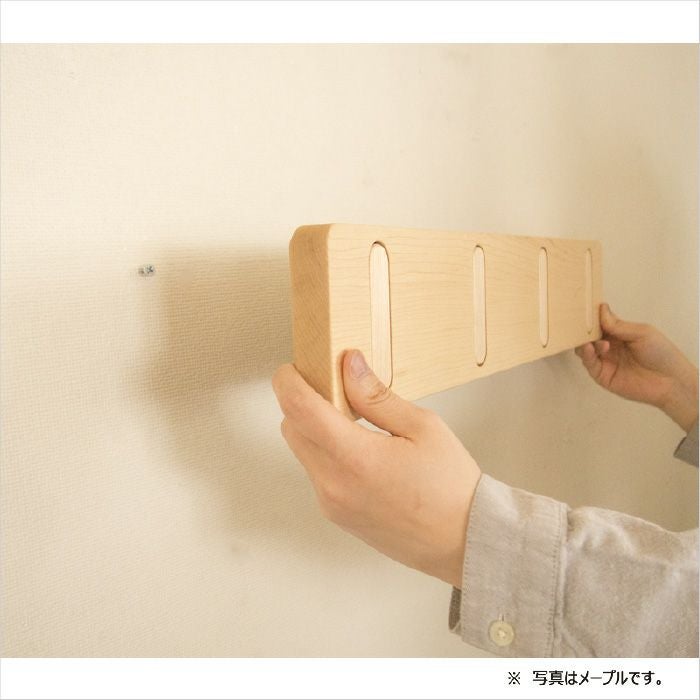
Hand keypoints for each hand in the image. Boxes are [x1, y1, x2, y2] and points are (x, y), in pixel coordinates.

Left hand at [272, 350, 480, 587]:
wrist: (463, 541)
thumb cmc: (451, 486)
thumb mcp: (423, 427)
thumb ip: (377, 396)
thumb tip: (349, 366)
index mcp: (356, 458)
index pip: (299, 409)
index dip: (288, 381)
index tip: (293, 367)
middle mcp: (334, 484)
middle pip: (290, 428)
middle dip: (300, 402)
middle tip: (330, 388)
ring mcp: (332, 504)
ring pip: (301, 451)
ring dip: (312, 428)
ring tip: (352, 419)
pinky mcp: (336, 515)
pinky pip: (315, 473)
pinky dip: (324, 452)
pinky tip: (358, 448)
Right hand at [576, 303, 698, 431]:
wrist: (669, 381)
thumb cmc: (661, 353)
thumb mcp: (641, 333)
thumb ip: (618, 325)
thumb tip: (601, 309)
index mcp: (619, 334)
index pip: (600, 323)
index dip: (593, 317)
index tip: (584, 309)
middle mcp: (609, 347)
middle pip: (589, 336)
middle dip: (584, 330)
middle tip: (581, 324)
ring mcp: (605, 361)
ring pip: (585, 349)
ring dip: (585, 342)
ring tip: (592, 341)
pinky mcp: (602, 376)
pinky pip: (589, 364)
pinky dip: (586, 355)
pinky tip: (590, 348)